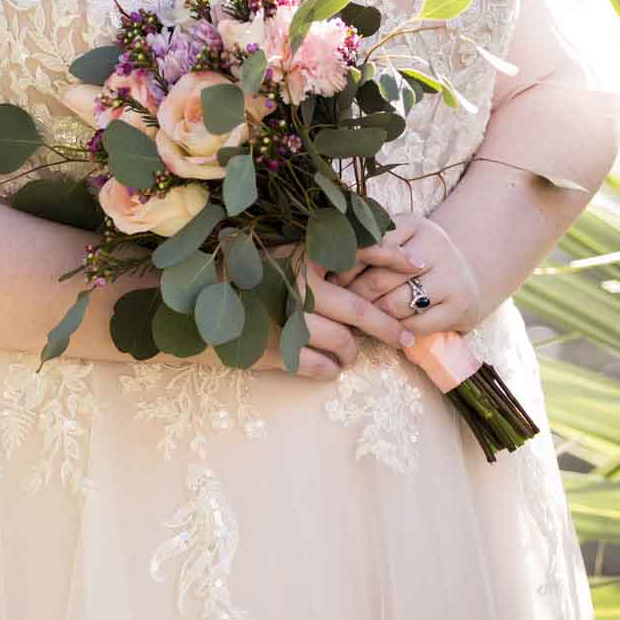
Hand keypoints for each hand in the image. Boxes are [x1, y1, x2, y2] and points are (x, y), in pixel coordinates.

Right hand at [251, 243, 415, 380]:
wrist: (202, 307)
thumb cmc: (251, 281)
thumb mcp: (283, 257)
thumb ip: (319, 256)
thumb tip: (371, 258)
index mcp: (302, 257)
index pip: (357, 249)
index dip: (391, 255)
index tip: (418, 266)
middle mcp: (297, 285)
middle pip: (360, 311)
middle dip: (390, 328)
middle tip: (405, 339)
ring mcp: (287, 319)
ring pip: (343, 343)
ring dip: (351, 353)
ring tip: (348, 353)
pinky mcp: (278, 350)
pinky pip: (322, 367)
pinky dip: (331, 370)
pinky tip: (328, 365)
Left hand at [326, 213, 485, 337]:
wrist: (468, 273)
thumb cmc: (418, 257)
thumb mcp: (398, 240)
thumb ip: (369, 245)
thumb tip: (322, 265)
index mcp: (414, 224)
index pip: (370, 246)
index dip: (345, 267)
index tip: (329, 281)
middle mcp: (436, 246)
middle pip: (379, 279)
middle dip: (354, 298)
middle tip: (337, 308)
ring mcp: (451, 277)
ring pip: (395, 305)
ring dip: (372, 318)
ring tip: (356, 322)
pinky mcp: (460, 307)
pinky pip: (415, 326)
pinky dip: (396, 332)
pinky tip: (385, 332)